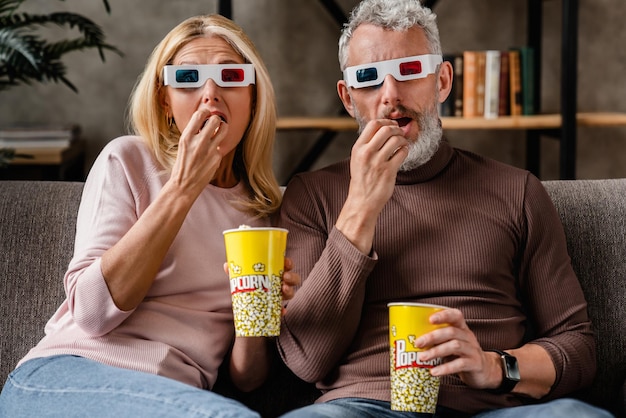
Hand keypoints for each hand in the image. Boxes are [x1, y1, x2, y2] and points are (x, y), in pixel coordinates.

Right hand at [169, 111, 226, 195]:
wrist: (184, 185)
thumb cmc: (182, 164)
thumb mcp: (183, 145)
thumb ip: (194, 133)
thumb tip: (204, 121)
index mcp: (187, 137)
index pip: (200, 114)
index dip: (205, 112)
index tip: (206, 114)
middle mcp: (199, 142)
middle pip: (215, 119)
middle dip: (216, 119)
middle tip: (214, 124)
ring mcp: (210, 150)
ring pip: (224, 129)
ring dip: (222, 128)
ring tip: (218, 132)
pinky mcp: (217, 158)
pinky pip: (221, 146)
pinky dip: (217, 148)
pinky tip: (211, 154)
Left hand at [223, 257, 299, 313]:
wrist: (244, 307)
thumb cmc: (246, 286)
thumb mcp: (241, 277)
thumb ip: (236, 271)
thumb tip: (227, 265)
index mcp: (274, 272)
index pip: (285, 265)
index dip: (288, 263)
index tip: (286, 263)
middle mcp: (280, 283)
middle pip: (292, 279)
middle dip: (292, 277)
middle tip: (285, 277)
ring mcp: (279, 296)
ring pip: (290, 293)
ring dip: (290, 291)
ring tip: (283, 290)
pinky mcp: (276, 308)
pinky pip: (282, 309)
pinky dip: (282, 311)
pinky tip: (281, 311)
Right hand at [336, 119, 408, 252]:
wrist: (362, 201)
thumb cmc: (362, 180)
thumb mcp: (358, 159)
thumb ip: (367, 145)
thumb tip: (384, 129)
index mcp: (358, 148)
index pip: (373, 124)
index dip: (386, 122)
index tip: (391, 125)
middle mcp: (367, 153)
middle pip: (386, 129)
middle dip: (396, 129)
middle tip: (400, 133)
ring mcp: (378, 162)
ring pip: (396, 139)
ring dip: (402, 139)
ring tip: (402, 143)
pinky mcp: (388, 171)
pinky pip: (402, 152)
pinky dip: (405, 150)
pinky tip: (403, 153)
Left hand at [414, 308, 500, 389]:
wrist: (485, 371)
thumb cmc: (461, 354)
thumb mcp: (451, 343)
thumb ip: (437, 340)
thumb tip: (410, 339)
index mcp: (461, 328)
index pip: (455, 315)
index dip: (443, 315)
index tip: (430, 319)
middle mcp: (468, 336)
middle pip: (451, 332)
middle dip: (432, 336)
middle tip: (418, 343)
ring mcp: (473, 350)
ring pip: (455, 346)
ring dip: (436, 351)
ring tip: (422, 358)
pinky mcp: (475, 364)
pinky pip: (460, 364)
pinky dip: (445, 368)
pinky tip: (434, 372)